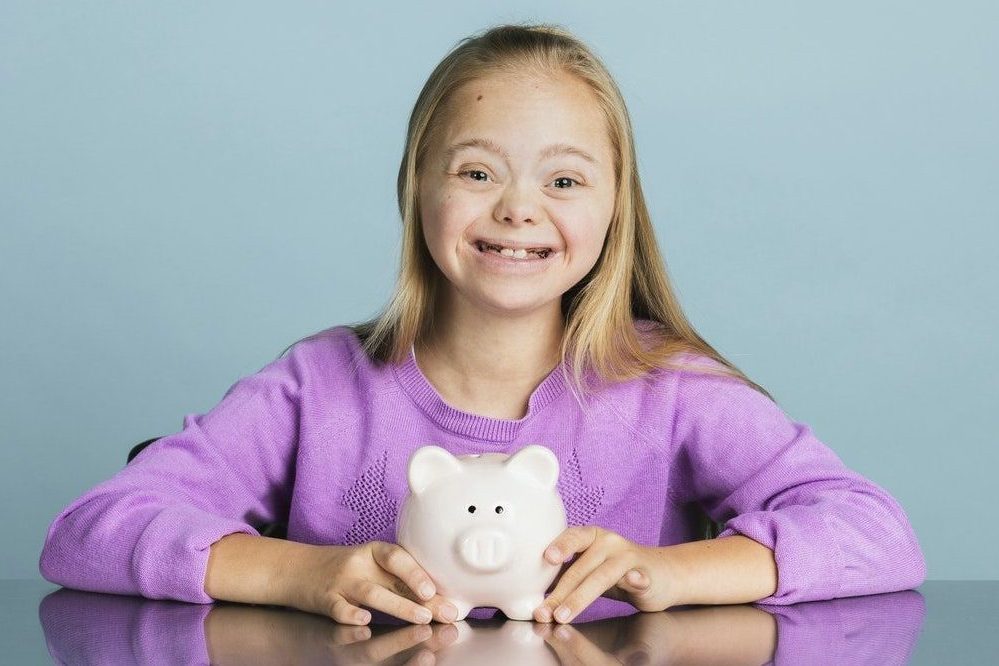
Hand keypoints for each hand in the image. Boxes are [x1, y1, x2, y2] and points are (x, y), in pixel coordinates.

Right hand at [287, 541, 459, 624]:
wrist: (298, 568)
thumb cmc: (345, 569)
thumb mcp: (370, 565)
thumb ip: (398, 578)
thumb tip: (439, 598)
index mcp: (374, 552)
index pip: (398, 557)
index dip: (417, 572)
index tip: (435, 589)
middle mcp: (359, 564)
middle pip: (392, 579)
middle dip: (420, 597)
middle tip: (442, 612)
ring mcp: (342, 582)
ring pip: (372, 594)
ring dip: (399, 607)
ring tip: (421, 618)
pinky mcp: (325, 600)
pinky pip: (339, 608)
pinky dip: (352, 616)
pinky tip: (366, 623)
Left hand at [533, 526, 680, 622]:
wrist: (660, 573)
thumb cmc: (616, 571)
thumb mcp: (588, 568)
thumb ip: (564, 574)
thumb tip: (532, 590)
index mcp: (591, 536)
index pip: (572, 537)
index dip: (560, 546)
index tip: (547, 558)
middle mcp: (609, 541)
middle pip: (582, 566)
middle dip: (561, 592)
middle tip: (547, 611)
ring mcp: (628, 556)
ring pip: (602, 576)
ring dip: (581, 597)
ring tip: (565, 614)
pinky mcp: (645, 574)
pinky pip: (639, 577)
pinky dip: (635, 579)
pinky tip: (634, 582)